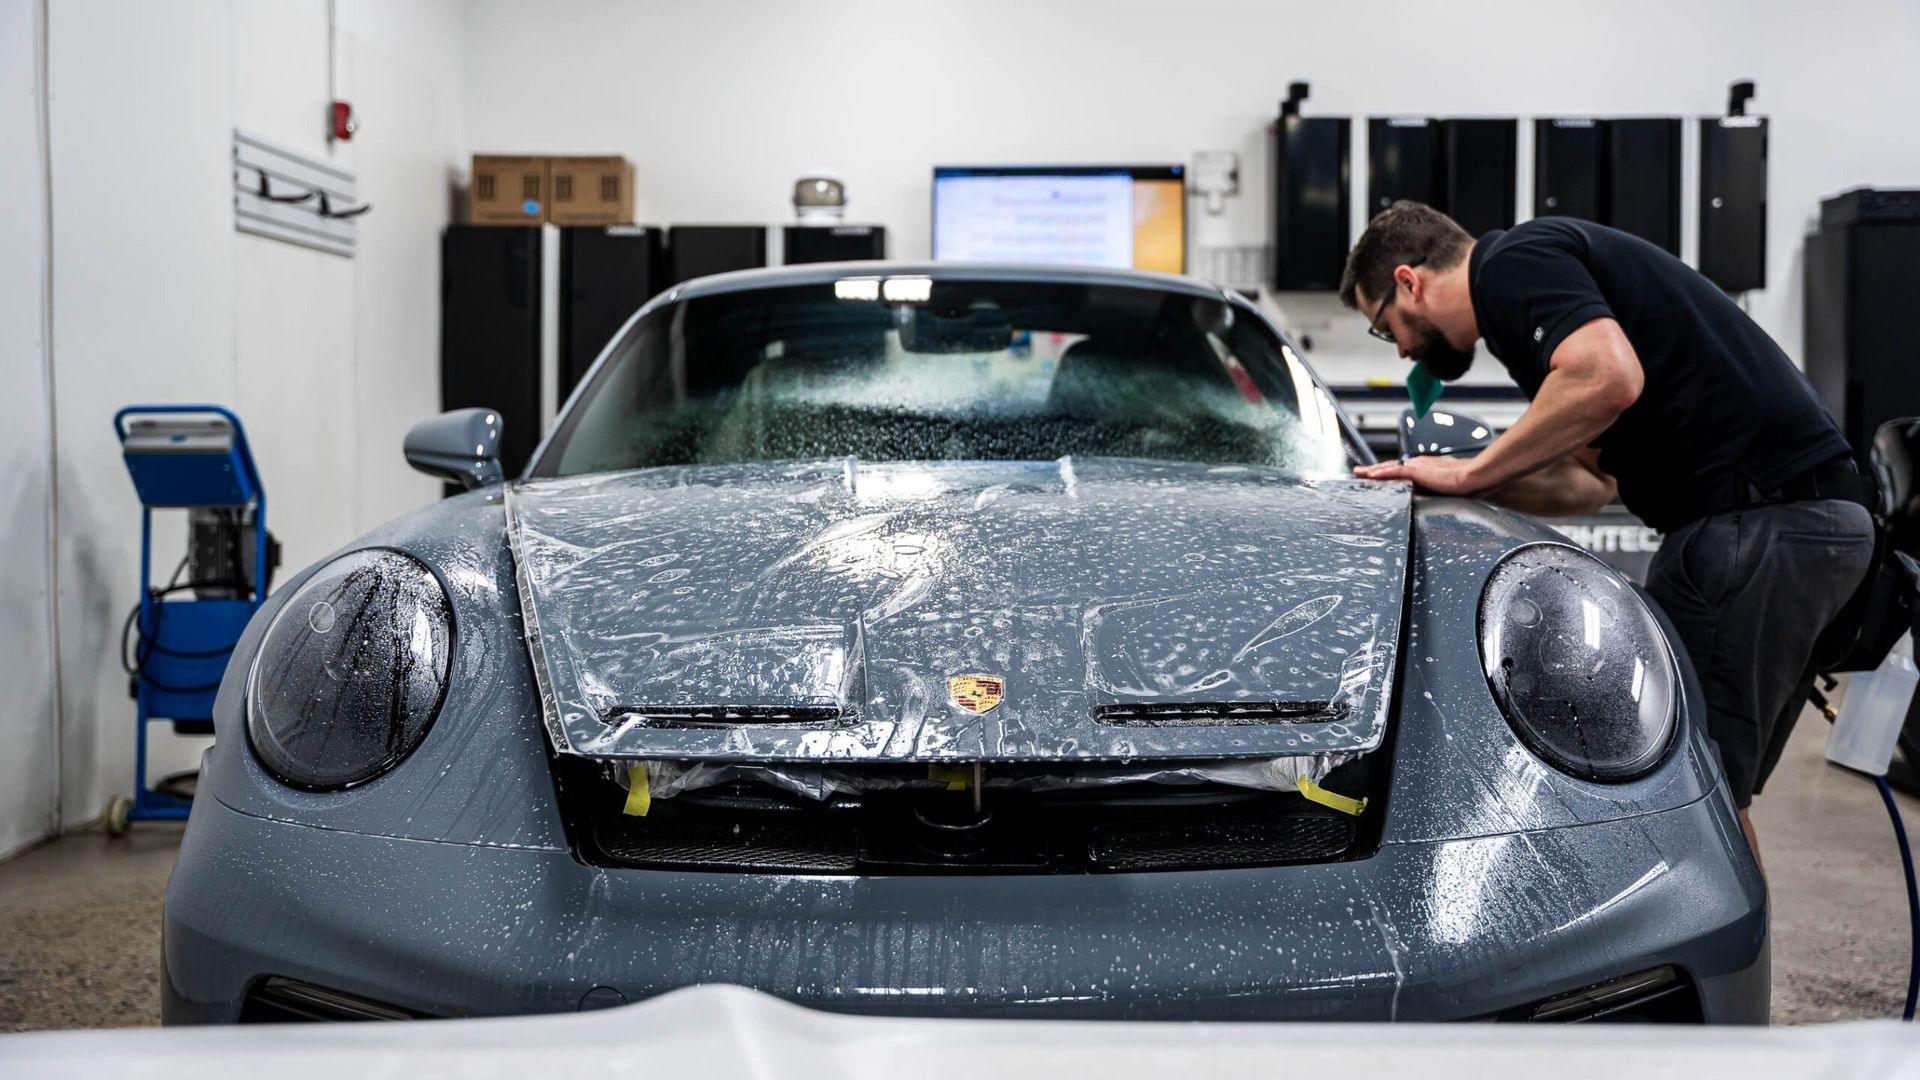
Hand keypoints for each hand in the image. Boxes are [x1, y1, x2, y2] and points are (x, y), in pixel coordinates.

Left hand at [1352, 454, 1482, 494]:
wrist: (1472, 478)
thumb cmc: (1464, 484)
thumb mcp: (1443, 489)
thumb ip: (1432, 491)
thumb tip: (1426, 500)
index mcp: (1424, 468)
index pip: (1401, 470)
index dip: (1386, 472)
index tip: (1375, 475)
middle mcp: (1418, 465)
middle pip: (1390, 467)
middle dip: (1374, 469)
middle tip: (1359, 472)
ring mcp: (1417, 466)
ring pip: (1389, 467)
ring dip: (1373, 470)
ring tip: (1360, 473)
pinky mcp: (1418, 471)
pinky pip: (1395, 471)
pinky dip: (1382, 473)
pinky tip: (1371, 475)